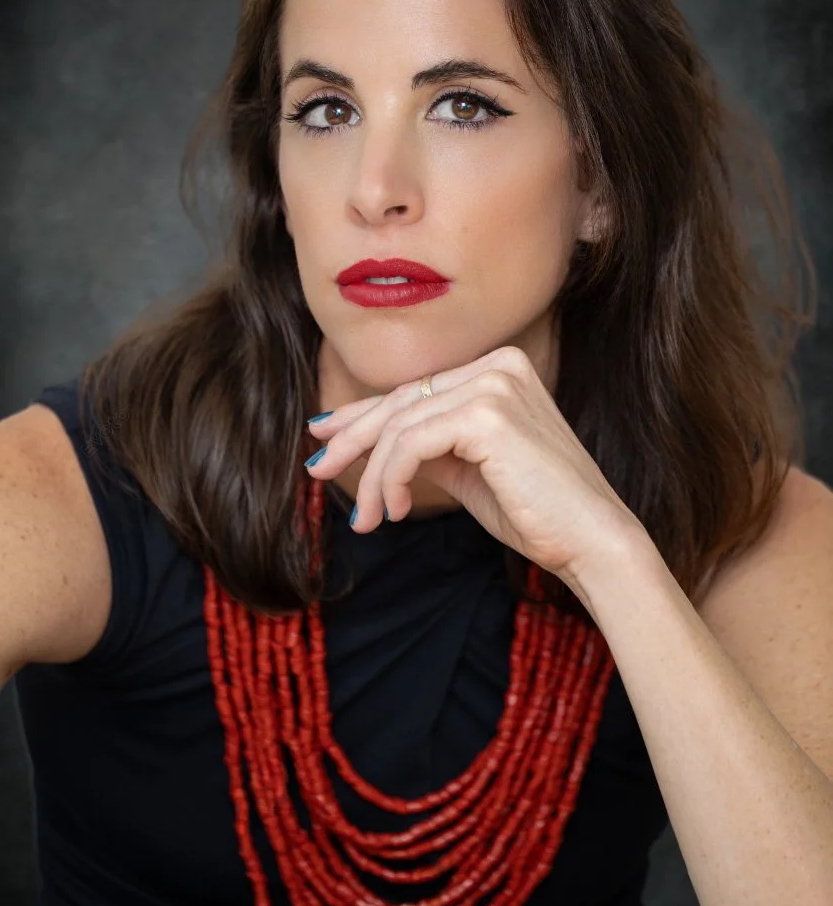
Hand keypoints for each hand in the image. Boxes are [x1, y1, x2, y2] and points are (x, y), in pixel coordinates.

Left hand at [304, 345, 647, 611]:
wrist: (589, 541)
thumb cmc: (535, 512)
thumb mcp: (468, 469)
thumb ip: (428, 445)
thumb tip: (370, 441)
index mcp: (500, 368)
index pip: (415, 390)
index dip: (362, 415)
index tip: (325, 438)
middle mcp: (499, 365)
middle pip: (401, 400)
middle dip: (352, 439)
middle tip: (316, 471)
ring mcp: (495, 383)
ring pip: (400, 425)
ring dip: (371, 476)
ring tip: (365, 518)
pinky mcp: (487, 414)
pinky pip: (412, 443)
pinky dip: (390, 478)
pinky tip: (391, 511)